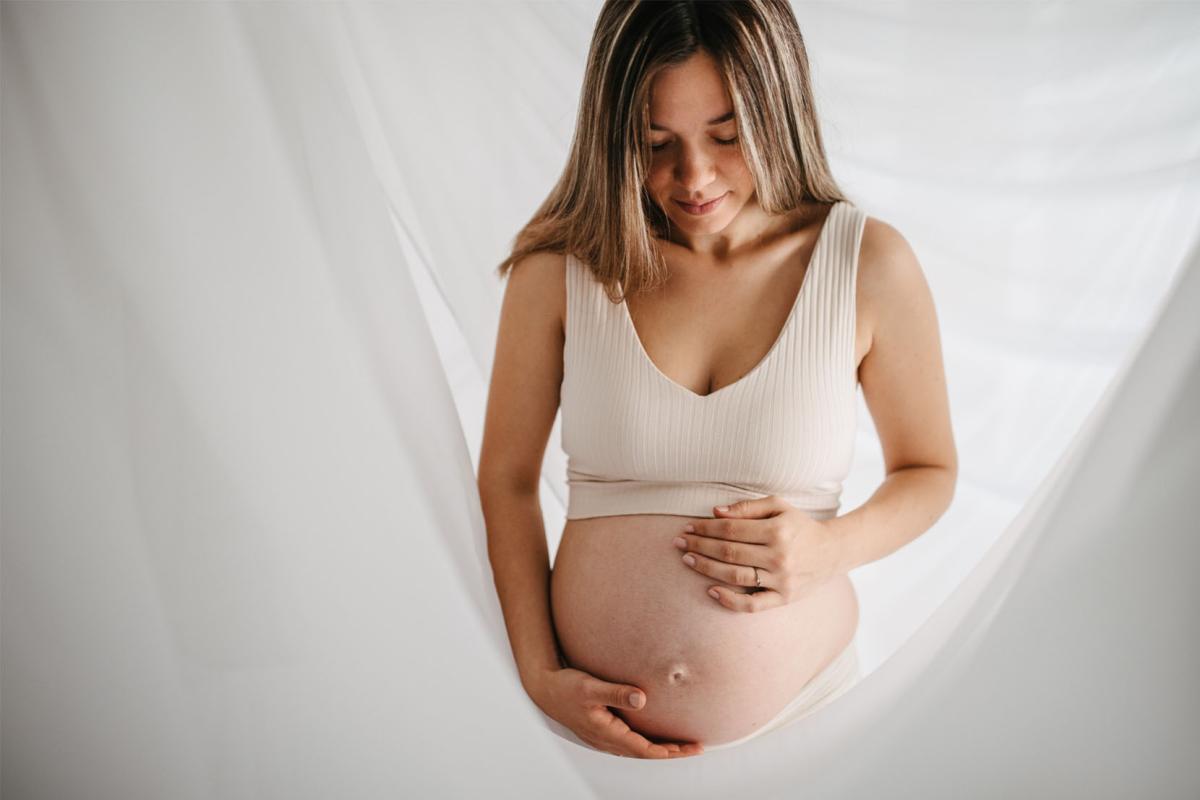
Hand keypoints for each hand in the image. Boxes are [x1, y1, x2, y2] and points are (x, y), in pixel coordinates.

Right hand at [526, 667, 704, 758]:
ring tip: (681, 743)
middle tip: (697, 747)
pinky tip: (653, 733)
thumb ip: (616, 692)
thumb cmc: (565, 687)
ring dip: (660, 747)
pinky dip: (647, 741)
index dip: (671, 751)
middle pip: (646, 752)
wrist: (543, 689)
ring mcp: (605, 736)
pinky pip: (630, 741)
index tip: (692, 748)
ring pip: (638, 748)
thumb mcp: (590, 686)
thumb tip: (642, 699)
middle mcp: (608, 739)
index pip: (646, 750)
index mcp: (608, 733)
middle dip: (672, 751)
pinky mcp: (603, 728)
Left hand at [672, 495, 846, 612]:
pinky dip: (730, 600)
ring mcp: (781, 580)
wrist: (832, 551)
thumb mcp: (779, 506)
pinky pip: (752, 604)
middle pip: (729, 552)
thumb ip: (747, 507)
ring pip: (735, 576)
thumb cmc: (800, 525)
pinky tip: (711, 591)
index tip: (688, 528)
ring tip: (688, 560)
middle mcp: (779, 556)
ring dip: (707, 568)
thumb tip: (715, 512)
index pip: (731, 530)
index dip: (705, 529)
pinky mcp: (784, 598)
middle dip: (700, 546)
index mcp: (777, 531)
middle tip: (680, 543)